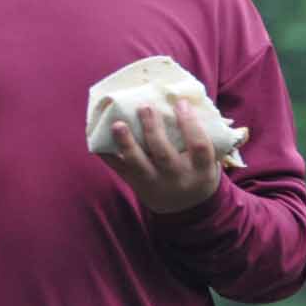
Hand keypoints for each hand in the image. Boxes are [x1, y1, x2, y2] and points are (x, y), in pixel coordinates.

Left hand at [97, 94, 221, 213]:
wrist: (185, 208)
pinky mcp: (136, 184)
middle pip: (163, 153)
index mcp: (201, 170)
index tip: (180, 103)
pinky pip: (118, 168)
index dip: (190, 123)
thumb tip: (184, 96)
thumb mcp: (208, 160)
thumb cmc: (196, 171)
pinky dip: (107, 153)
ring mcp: (154, 183)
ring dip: (126, 142)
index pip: (199, 146)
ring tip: (117, 124)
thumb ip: (201, 136)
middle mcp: (177, 178)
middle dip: (152, 128)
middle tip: (144, 106)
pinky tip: (98, 138)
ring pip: (138, 163)